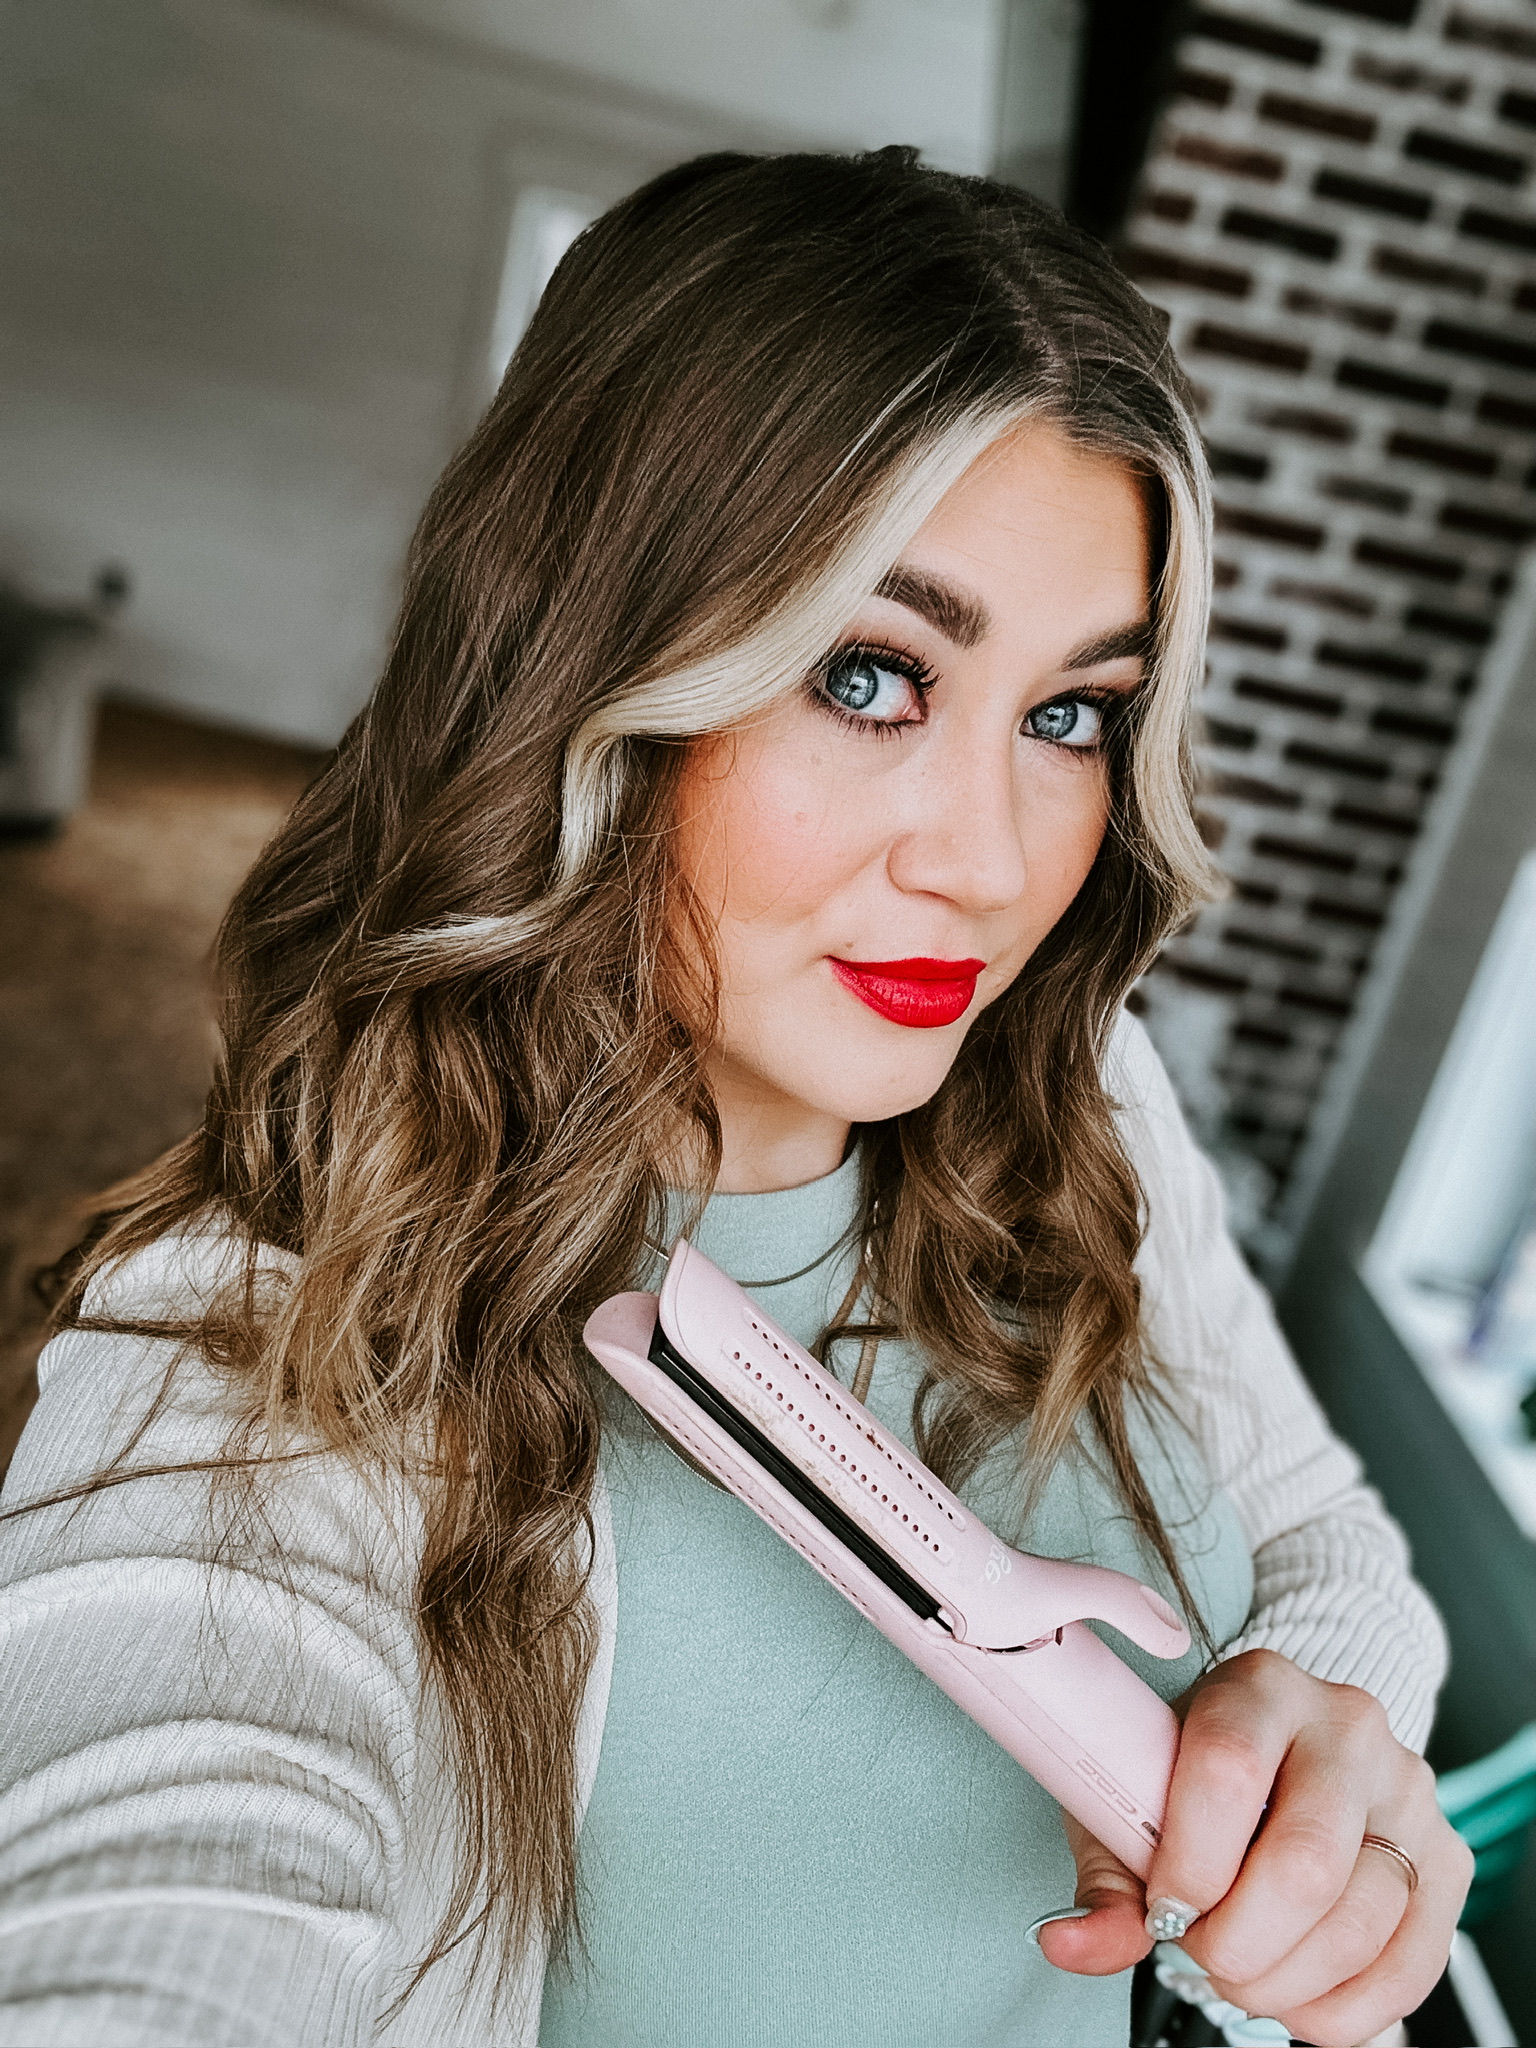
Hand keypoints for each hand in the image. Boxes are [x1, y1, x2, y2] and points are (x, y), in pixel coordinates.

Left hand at [1036, 1650, 1473, 2046]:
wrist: (1285, 1743)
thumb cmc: (1198, 1769)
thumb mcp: (1133, 1792)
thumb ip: (1106, 1876)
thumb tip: (1073, 1941)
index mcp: (1259, 1686)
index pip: (1228, 1768)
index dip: (1190, 1863)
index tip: (1163, 1908)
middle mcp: (1346, 1726)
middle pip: (1304, 1860)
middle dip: (1237, 1940)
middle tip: (1199, 1950)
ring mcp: (1406, 1791)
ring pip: (1359, 1920)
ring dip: (1283, 1980)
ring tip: (1239, 1972)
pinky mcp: (1445, 1857)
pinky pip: (1408, 1964)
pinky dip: (1341, 2010)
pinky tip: (1293, 1996)